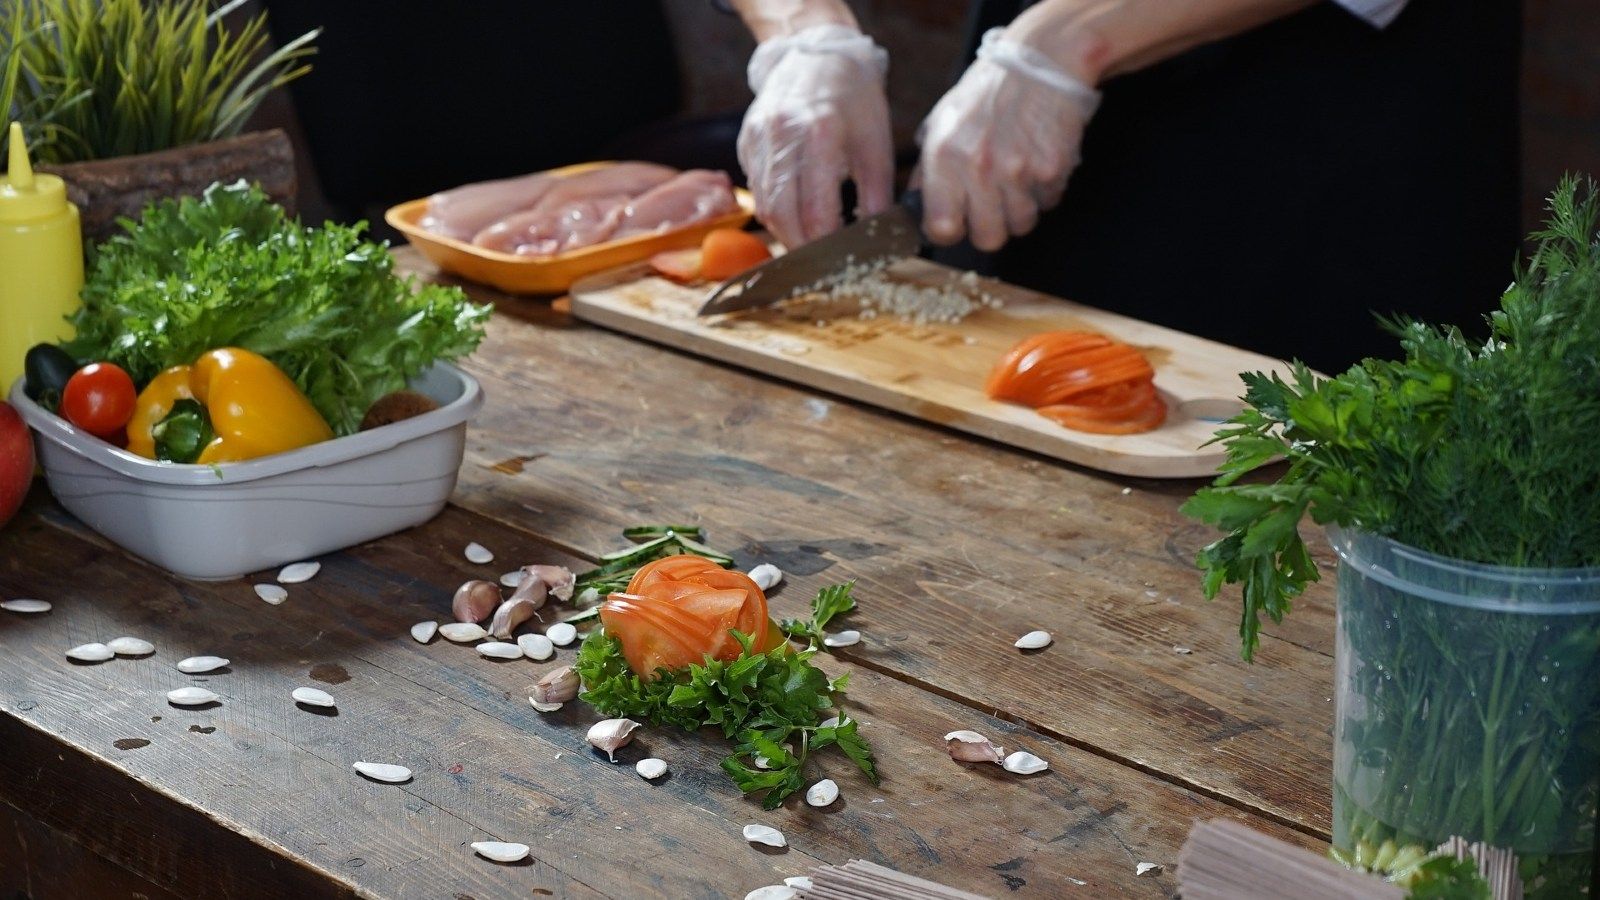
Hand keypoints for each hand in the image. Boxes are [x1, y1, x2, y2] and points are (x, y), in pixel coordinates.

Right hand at [737, 25, 893, 248]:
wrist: (817, 54)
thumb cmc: (853, 98)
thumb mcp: (877, 144)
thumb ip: (877, 195)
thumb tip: (875, 239)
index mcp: (820, 134)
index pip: (815, 210)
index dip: (825, 244)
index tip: (838, 262)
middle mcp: (782, 135)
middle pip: (781, 214)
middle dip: (799, 246)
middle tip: (818, 264)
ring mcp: (758, 137)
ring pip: (763, 205)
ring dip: (783, 231)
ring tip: (806, 244)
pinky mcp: (746, 140)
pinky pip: (755, 187)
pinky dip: (773, 207)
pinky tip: (792, 212)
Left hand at [917, 28, 1099, 251]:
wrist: (1040, 61)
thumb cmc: (987, 92)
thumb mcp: (942, 123)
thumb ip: (927, 170)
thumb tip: (914, 207)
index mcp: (945, 156)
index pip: (942, 228)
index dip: (948, 230)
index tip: (954, 222)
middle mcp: (981, 167)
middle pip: (987, 239)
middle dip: (988, 228)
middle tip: (989, 205)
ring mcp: (1020, 170)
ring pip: (1021, 225)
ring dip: (1019, 210)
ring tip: (1015, 179)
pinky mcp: (1053, 169)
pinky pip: (1048, 202)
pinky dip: (1043, 191)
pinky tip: (1036, 162)